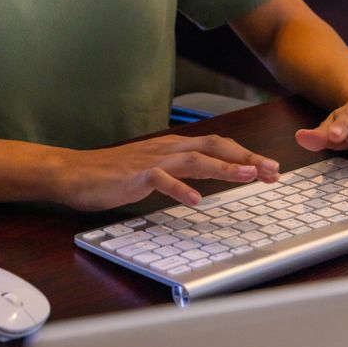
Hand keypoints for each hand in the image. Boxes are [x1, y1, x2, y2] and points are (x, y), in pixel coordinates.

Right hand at [59, 133, 279, 211]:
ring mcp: (151, 160)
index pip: (216, 145)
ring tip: (247, 176)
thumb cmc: (113, 174)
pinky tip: (196, 201)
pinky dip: (180, 189)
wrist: (76, 172)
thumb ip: (178, 171)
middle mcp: (166, 148)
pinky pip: (161, 180)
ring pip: (194, 159)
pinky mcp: (135, 175)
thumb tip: (204, 181)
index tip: (268, 167)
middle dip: (245, 157)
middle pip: (213, 146)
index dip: (243, 154)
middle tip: (271, 170)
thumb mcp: (153, 170)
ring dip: (223, 167)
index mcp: (172, 147)